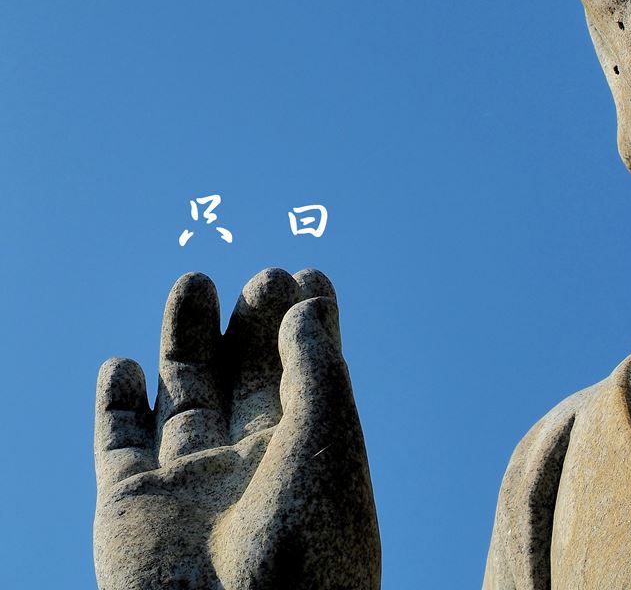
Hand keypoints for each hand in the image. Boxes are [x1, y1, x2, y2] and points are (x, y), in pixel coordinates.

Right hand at [93, 269, 380, 588]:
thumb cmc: (307, 545)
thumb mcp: (326, 440)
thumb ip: (315, 367)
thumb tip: (305, 303)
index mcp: (303, 456)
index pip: (303, 374)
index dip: (304, 324)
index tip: (307, 274)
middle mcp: (246, 466)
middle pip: (244, 377)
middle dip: (250, 323)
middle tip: (261, 273)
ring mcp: (187, 484)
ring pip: (181, 396)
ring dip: (185, 339)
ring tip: (195, 280)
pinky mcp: (129, 505)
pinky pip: (116, 444)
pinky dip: (113, 404)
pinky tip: (124, 362)